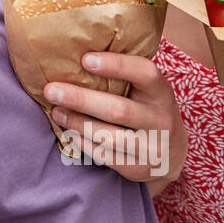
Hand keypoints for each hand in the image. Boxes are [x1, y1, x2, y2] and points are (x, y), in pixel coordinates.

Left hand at [43, 51, 186, 186]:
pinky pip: (106, 157)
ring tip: (56, 112)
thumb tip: (77, 53)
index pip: (145, 73)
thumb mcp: (146, 90)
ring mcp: (153, 148)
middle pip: (118, 110)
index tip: (84, 59)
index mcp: (162, 92)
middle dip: (81, 99)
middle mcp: (162, 120)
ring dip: (77, 123)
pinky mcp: (140, 169)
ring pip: (109, 137)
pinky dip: (84, 144)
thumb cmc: (147, 109)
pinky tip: (70, 134)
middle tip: (51, 90)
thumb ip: (124, 75)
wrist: (173, 152)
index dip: (116, 65)